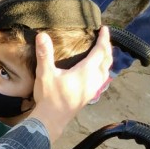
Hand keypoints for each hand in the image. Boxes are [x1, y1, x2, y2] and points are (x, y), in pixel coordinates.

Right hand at [29, 27, 112, 142]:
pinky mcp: (89, 95)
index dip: (104, 39)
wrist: (52, 119)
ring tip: (103, 53)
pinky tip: (96, 72)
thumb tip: (42, 35)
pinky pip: (102, 79)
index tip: (105, 29)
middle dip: (107, 48)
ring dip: (106, 60)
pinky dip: (102, 70)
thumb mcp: (45, 73)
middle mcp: (94, 79)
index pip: (100, 51)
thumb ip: (45, 54)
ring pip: (106, 71)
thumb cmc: (50, 96)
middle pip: (107, 60)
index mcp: (87, 71)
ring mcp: (93, 89)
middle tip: (104, 38)